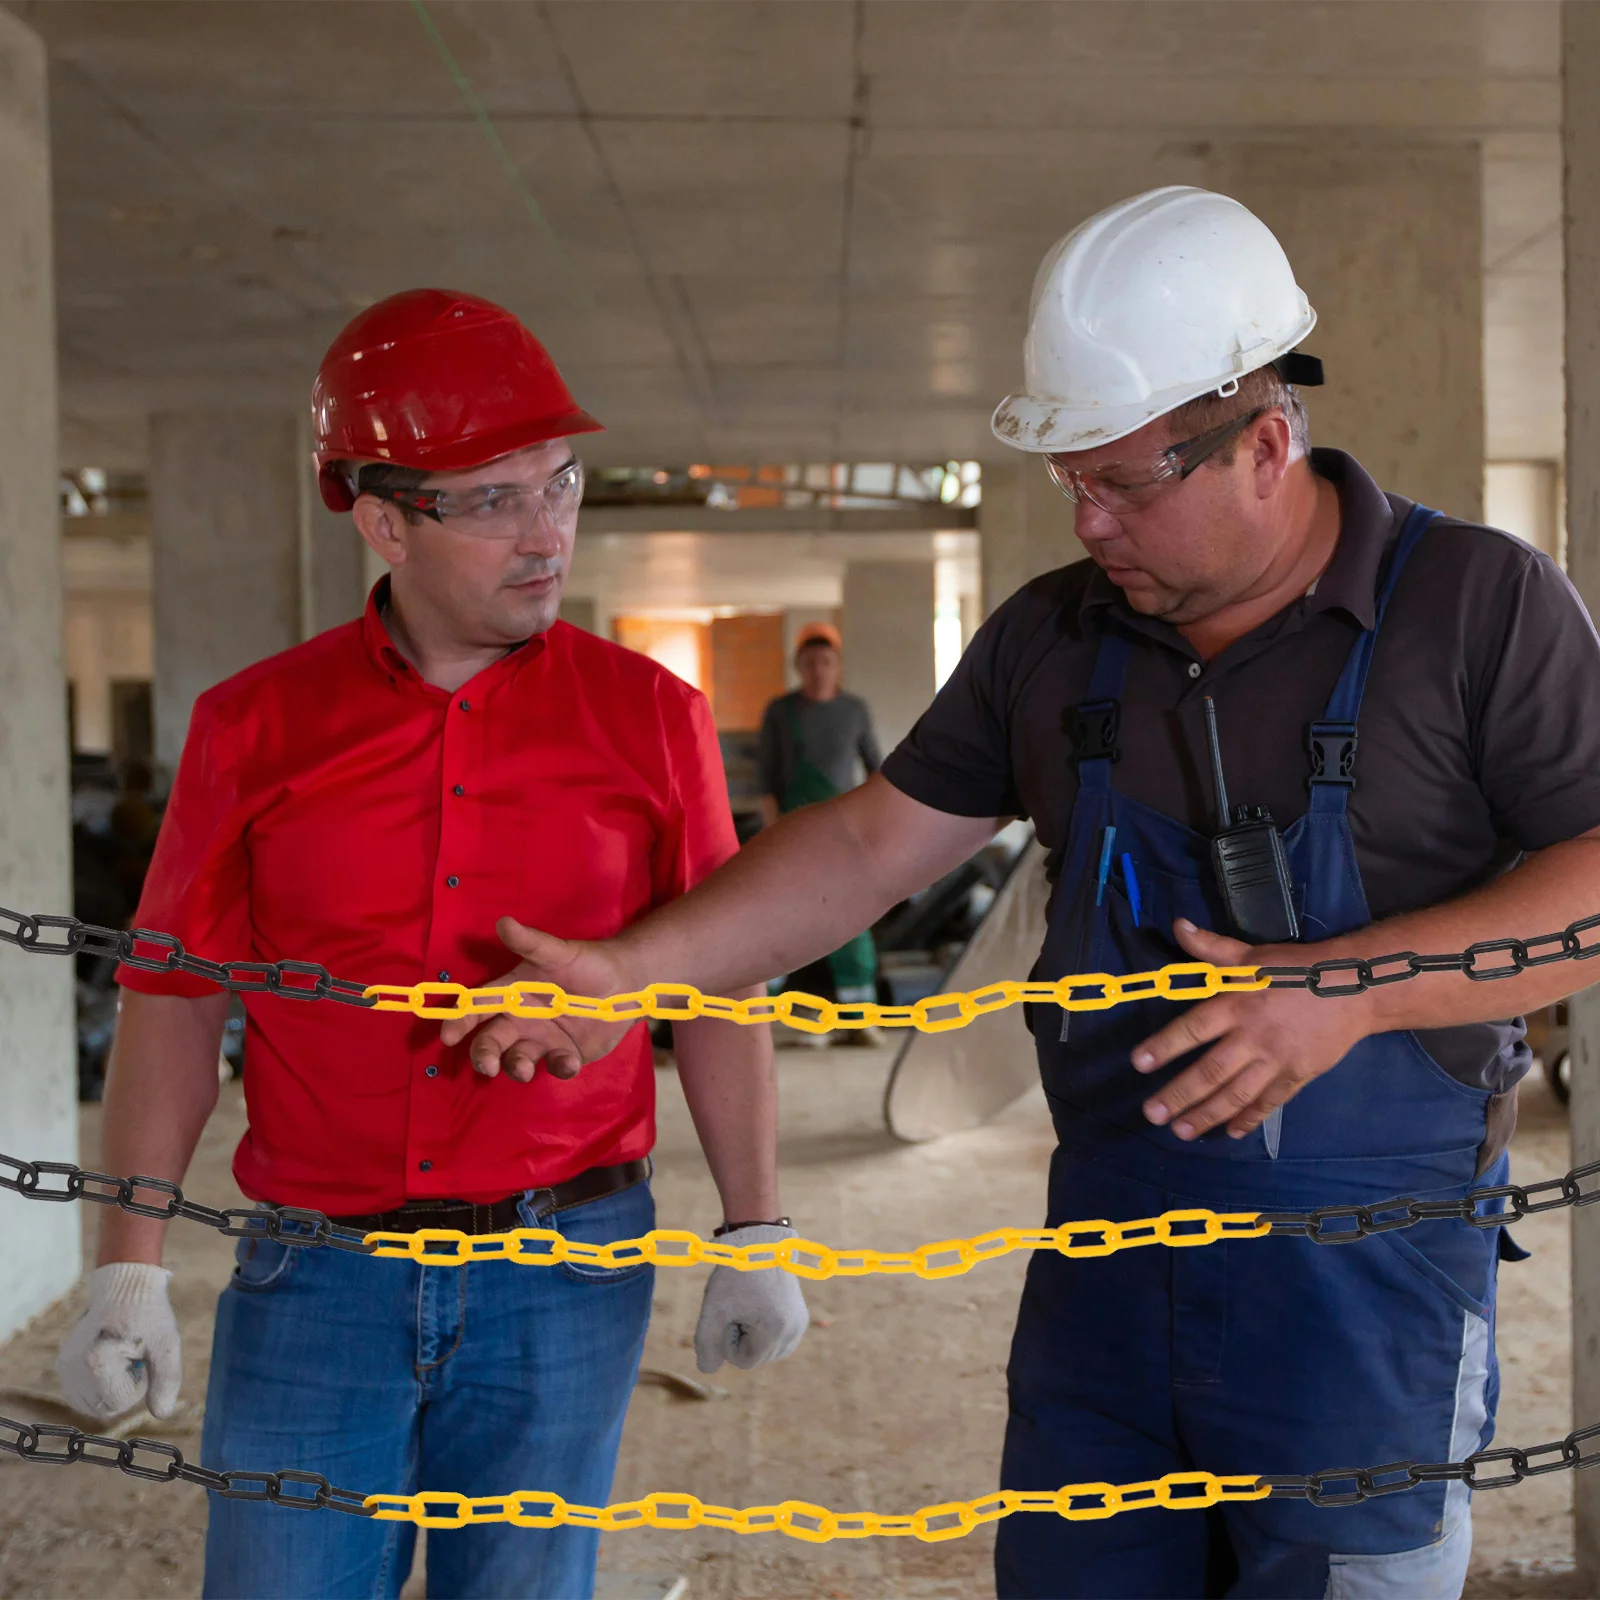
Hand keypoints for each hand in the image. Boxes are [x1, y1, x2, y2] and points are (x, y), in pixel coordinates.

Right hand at [56, 1262, 181, 1421]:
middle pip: (105, 1409)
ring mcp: (64, 1368)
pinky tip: (110, 1362)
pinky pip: (83, 1397)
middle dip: (126, 1389)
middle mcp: (72, 1368)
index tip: (143, 1357)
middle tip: (134, 1356)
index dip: (140, 1384)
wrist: (125, 1287)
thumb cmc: (149, 1314)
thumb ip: (167, 1380)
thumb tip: (163, 1414)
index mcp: (96, 1362)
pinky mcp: (62, 1366)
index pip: (120, 1403)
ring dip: (112, 1389)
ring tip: (122, 1357)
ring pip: (92, 1406)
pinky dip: (99, 1387)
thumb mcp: (167, 1344)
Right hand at [438, 918, 638, 1081]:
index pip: (477, 1008)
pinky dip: (559, 1067)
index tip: (448, 1036)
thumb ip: (531, 942)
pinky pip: (555, 1067)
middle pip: (491, 1041)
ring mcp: (541, 1040)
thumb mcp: (559, 952)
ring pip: (516, 1059)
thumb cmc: (586, 963)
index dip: (460, 1021)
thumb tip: (504, 922)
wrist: (624, 982)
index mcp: (512, 994)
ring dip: (515, 1067)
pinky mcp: (564, 1055)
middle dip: (484, 1054)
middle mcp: (520, 1020)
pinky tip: (569, 1062)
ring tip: (523, 1068)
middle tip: (487, 1066)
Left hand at [693, 1224, 809, 1372]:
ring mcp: (800, 1325)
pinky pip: (778, 1340)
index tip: (730, 1311)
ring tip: (750, 1304)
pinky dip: (765, 1330)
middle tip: (741, 1305)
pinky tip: (760, 1307)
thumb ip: (706, 1344)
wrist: (760, 1242)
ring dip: (753, 1334)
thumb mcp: (714, 1309)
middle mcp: (794, 1332)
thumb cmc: (736, 1274)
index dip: (729, 1339)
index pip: (743, 1361)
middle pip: (757, 1358)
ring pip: (767, 1351)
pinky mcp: (801, 1317)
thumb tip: (707, 1369)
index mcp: (775, 1332)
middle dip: (743, 1337)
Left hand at [1131, 920, 1375, 1140]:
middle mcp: (1253, 1037)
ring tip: (1180, 1132)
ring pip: (1236, 1094)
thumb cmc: (1295, 969)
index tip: (1139, 1063)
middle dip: (1179, 1095)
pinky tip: (1230, 1133)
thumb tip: (1177, 926)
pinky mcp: (1297, 1076)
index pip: (1193, 1029)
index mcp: (1237, 1005)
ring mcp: (1276, 1061)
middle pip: (1211, 1072)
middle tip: (1151, 1115)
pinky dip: (1249, 1119)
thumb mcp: (1250, 954)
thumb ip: (1211, 948)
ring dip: (1206, 1115)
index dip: (1165, 1045)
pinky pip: (1269, 1103)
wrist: (1354, 989)